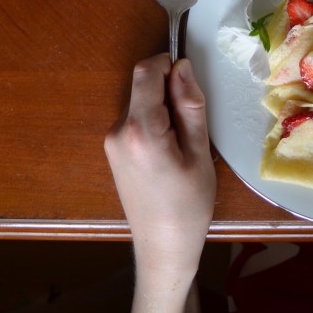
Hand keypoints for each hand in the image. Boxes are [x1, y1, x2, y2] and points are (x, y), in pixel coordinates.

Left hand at [105, 54, 215, 283]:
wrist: (163, 247)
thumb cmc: (189, 204)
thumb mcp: (200, 152)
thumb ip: (190, 106)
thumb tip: (182, 66)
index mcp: (141, 129)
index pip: (147, 71)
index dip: (170, 65)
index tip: (191, 86)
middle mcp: (118, 130)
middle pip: (143, 85)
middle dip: (170, 90)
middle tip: (193, 124)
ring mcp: (111, 141)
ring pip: (141, 101)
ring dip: (163, 108)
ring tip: (183, 144)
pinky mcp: (113, 150)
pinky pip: (136, 118)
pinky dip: (155, 121)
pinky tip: (170, 152)